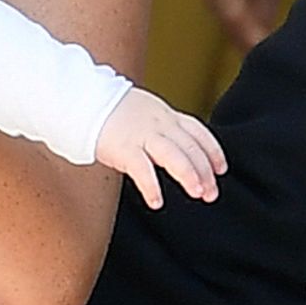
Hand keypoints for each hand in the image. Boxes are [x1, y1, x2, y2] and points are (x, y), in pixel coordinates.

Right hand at [94, 87, 226, 209]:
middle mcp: (158, 123)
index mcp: (165, 114)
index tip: (221, 168)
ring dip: (188, 174)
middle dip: (204, 171)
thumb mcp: (147, 112)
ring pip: (173, 155)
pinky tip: (156, 201)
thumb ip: (163, 128)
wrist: (84, 102)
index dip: (212, 150)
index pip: (197, 131)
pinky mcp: (123, 147)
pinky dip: (151, 186)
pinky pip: (141, 169)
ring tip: (197, 193)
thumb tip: (179, 149)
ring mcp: (141, 134)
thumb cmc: (112, 112)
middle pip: (189, 147)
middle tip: (211, 193)